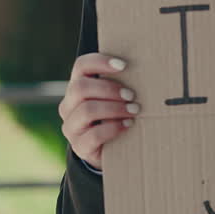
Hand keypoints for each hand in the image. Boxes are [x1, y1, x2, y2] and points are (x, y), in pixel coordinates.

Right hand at [59, 53, 139, 169]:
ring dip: (114, 108)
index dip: (100, 62)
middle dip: (109, 89)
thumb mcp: (115, 97)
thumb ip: (121, 83)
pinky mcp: (79, 147)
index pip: (81, 66)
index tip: (124, 65)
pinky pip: (94, 135)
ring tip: (134, 110)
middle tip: (131, 95)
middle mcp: (69, 105)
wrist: (110, 151)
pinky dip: (114, 128)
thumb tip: (145, 68)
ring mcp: (71, 127)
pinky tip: (128, 125)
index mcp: (77, 87)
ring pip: (87, 110)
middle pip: (81, 87)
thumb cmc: (116, 115)